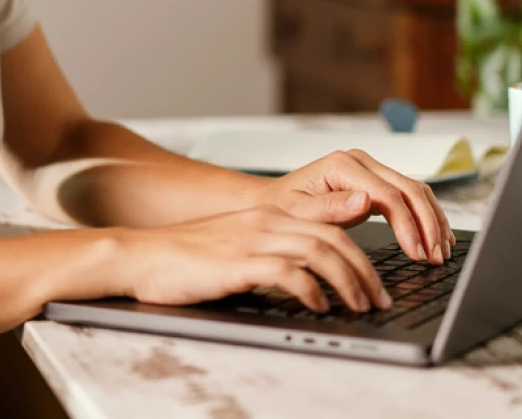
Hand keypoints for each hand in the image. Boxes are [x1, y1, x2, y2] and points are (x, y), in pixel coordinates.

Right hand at [115, 204, 392, 311]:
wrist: (141, 255)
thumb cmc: (186, 258)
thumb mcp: (238, 246)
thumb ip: (274, 250)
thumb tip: (309, 276)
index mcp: (267, 214)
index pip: (330, 224)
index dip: (361, 252)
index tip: (376, 282)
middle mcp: (265, 220)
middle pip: (334, 237)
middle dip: (365, 271)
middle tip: (379, 300)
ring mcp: (252, 239)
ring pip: (320, 251)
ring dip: (348, 282)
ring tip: (359, 306)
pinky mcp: (238, 262)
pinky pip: (288, 272)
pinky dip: (312, 290)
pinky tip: (319, 306)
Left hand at [259, 149, 454, 264]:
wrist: (273, 201)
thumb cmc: (282, 208)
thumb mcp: (300, 213)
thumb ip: (331, 208)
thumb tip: (365, 202)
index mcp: (341, 165)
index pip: (388, 194)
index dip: (408, 225)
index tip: (417, 254)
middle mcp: (360, 161)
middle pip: (409, 189)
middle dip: (428, 225)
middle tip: (436, 259)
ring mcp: (370, 169)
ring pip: (415, 191)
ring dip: (432, 221)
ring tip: (441, 254)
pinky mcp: (376, 181)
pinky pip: (409, 196)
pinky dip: (426, 217)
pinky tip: (435, 239)